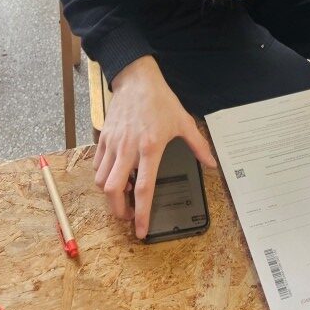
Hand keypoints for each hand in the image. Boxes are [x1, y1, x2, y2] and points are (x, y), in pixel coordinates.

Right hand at [92, 55, 217, 238]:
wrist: (137, 79)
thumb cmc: (160, 100)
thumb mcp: (184, 121)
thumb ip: (198, 145)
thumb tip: (211, 163)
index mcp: (150, 147)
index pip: (144, 188)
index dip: (142, 213)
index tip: (141, 230)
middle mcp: (128, 148)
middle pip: (114, 191)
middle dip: (118, 211)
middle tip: (128, 216)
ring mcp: (113, 143)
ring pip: (101, 180)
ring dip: (110, 195)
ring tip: (123, 196)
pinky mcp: (104, 138)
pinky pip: (98, 165)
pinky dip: (103, 176)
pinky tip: (115, 175)